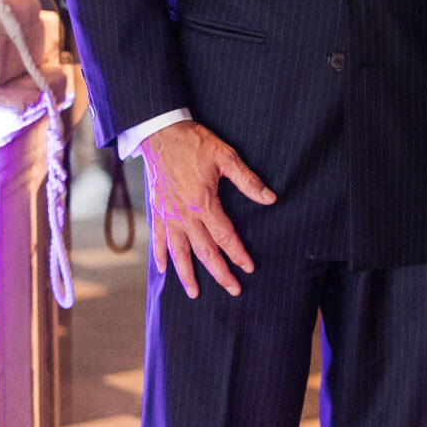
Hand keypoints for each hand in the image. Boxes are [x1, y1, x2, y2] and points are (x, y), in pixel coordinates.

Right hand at [140, 120, 274, 299]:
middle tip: (233, 290)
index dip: (238, 254)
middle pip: (204, 251)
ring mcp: (167, 215)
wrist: (160, 132)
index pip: (225, 236)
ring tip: (195, 294)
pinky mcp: (156, 211)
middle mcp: (184, 215)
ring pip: (178, 252)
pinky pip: (157, 239)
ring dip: (187, 275)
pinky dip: (159, 256)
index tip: (249, 268)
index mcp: (203, 202)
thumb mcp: (226, 157)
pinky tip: (164, 270)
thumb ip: (248, 181)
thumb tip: (271, 199)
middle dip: (220, 273)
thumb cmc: (195, 143)